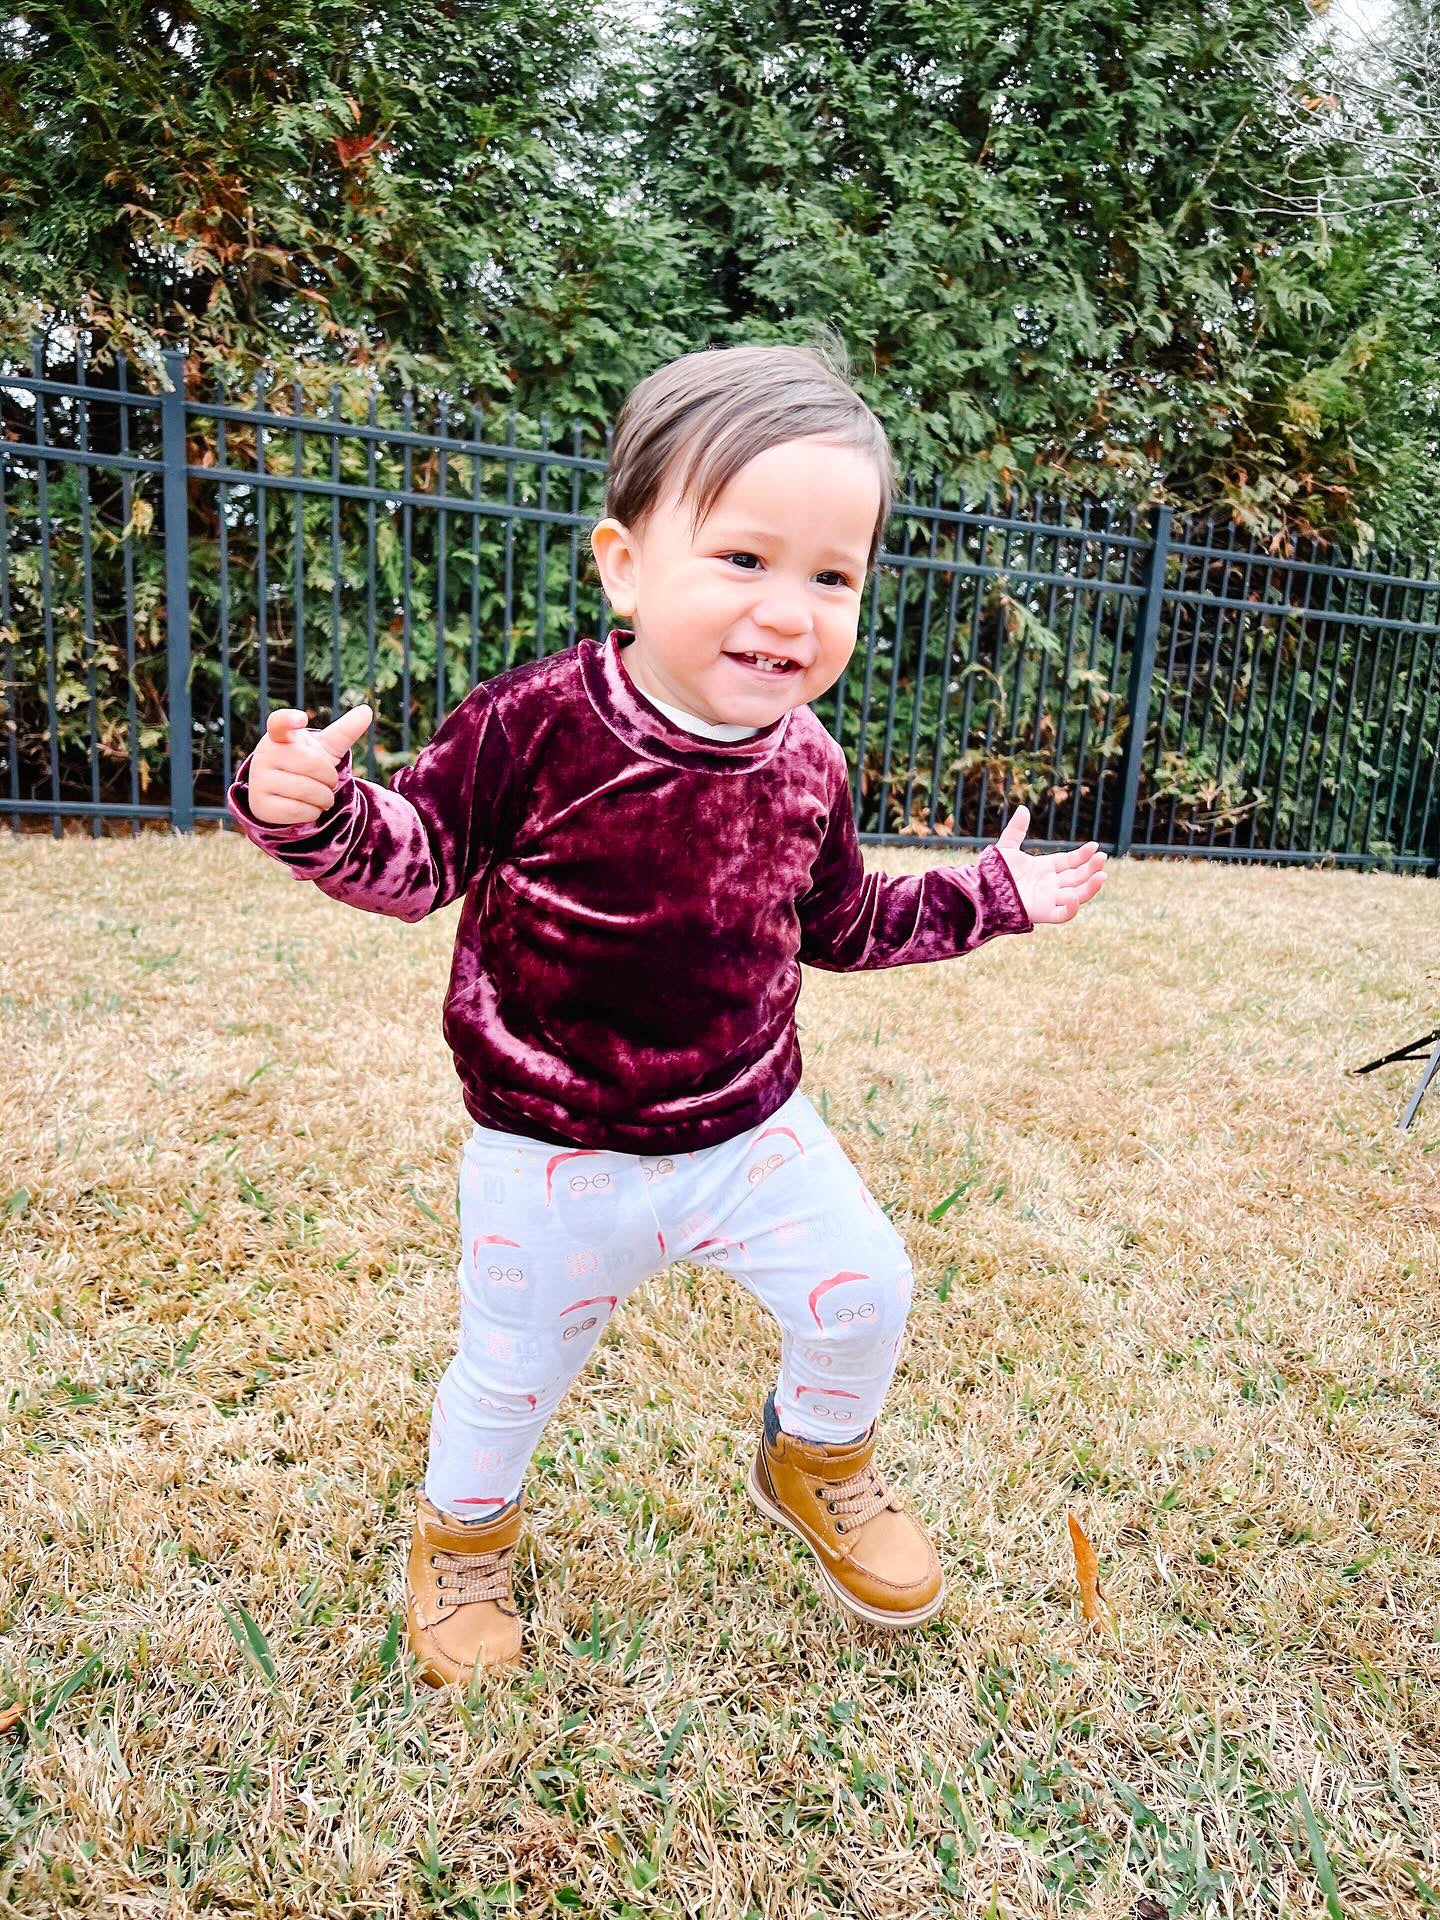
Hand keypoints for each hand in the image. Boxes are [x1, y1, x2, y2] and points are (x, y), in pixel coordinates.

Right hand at [246, 704, 372, 825]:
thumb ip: (345, 731)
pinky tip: (309, 808)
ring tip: (321, 796)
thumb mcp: (326, 748)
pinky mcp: (260, 803)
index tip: (301, 718)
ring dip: (324, 798)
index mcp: (280, 736)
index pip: (279, 722)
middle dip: (330, 778)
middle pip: (312, 765)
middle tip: (328, 782)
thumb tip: (366, 710)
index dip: (289, 719)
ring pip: (306, 791)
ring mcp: (259, 779)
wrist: (284, 795)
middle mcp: (265, 754)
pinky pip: (297, 810)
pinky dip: (312, 813)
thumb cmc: (307, 764)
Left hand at [993, 805, 1105, 924]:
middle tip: (1102, 858)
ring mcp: (1048, 899)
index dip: (1083, 855)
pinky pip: (1063, 915)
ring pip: (1077, 895)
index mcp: (1044, 869)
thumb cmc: (991, 872)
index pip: (1070, 862)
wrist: (979, 891)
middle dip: (1091, 868)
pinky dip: (1072, 908)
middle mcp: (1049, 885)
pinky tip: (1075, 895)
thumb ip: (1015, 830)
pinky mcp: (1043, 913)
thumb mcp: (1006, 848)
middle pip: (1077, 877)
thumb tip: (1023, 808)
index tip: (1095, 846)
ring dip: (1091, 886)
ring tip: (1102, 875)